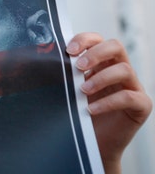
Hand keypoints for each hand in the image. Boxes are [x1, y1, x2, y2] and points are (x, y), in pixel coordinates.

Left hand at [67, 33, 151, 173]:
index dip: (84, 40)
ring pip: (124, 69)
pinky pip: (129, 97)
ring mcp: (133, 87)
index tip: (68, 50)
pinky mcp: (141, 106)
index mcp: (101, 63)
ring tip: (83, 90)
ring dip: (101, 78)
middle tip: (78, 66)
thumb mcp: (68, 90)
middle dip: (96, 53)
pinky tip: (91, 109)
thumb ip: (63, 75)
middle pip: (116, 46)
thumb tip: (43, 59)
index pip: (98, 40)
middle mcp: (119, 71)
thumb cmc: (78, 114)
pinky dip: (108, 102)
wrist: (90, 144)